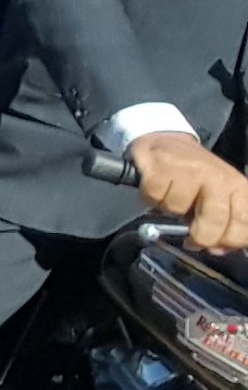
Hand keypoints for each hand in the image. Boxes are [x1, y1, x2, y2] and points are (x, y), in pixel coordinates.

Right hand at [129, 133, 247, 252]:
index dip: (228, 242)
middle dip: (200, 236)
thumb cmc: (193, 175)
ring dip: (169, 209)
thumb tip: (216, 249)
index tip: (214, 246)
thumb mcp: (217, 198)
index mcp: (238, 187)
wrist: (167, 140)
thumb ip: (223, 225)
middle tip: (192, 237)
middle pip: (214, 221)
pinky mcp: (162, 164)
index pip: (244, 225)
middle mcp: (218, 176)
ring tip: (172, 197)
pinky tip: (158, 187)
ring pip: (177, 208)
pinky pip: (154, 196)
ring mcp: (191, 169)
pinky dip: (151, 197)